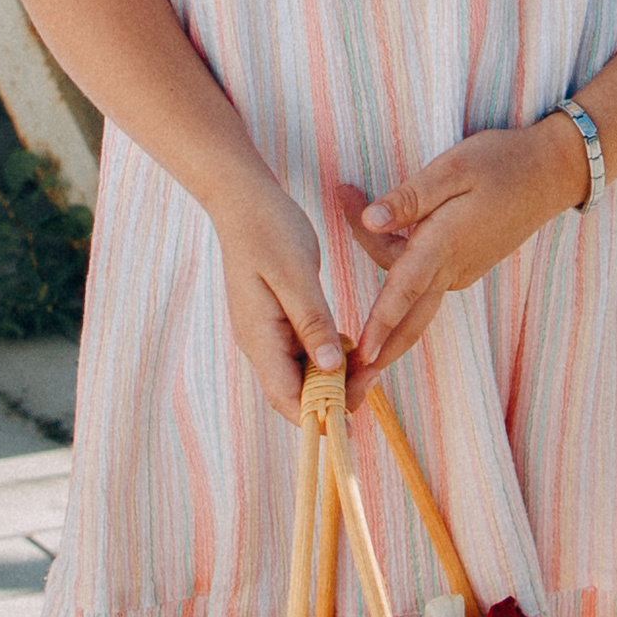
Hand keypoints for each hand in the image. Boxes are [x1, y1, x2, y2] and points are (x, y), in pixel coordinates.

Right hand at [209, 168, 351, 420]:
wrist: (243, 199)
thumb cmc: (268, 230)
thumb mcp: (295, 274)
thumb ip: (312, 323)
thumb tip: (331, 368)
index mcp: (260, 336)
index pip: (286, 398)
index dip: (319, 416)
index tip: (354, 417)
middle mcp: (259, 343)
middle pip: (295, 393)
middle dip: (334, 398)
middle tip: (373, 377)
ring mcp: (266, 333)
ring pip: (301, 375)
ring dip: (334, 378)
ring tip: (368, 364)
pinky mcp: (276, 321)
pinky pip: (302, 353)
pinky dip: (328, 356)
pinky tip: (352, 346)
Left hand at [348, 121, 583, 370]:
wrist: (552, 173)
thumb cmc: (502, 163)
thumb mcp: (453, 168)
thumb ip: (410, 197)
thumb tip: (371, 219)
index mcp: (446, 244)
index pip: (404, 288)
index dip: (381, 322)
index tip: (361, 353)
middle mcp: (454, 267)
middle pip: (412, 320)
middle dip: (383, 353)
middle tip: (353, 381)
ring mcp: (462, 271)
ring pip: (414, 297)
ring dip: (383, 308)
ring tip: (352, 264)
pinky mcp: (465, 266)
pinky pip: (425, 284)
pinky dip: (399, 284)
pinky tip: (378, 243)